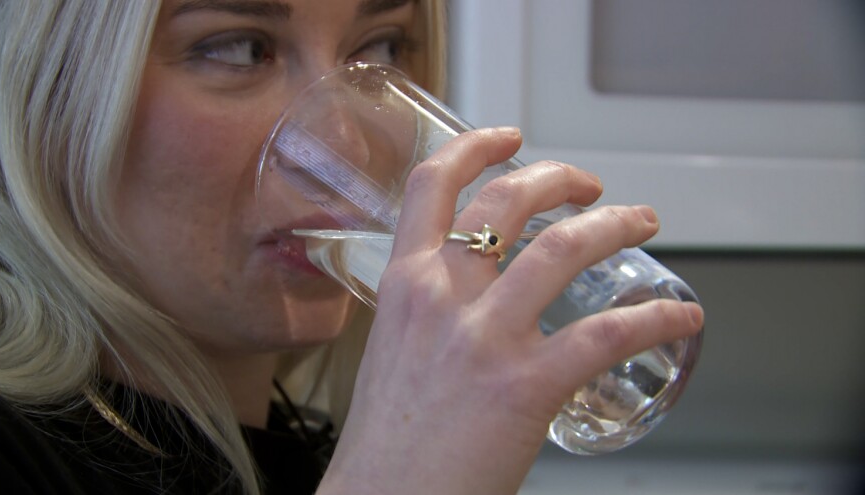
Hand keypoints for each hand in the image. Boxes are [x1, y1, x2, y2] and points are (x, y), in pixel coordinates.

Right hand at [319, 128, 703, 494]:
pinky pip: (607, 334)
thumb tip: (473, 303)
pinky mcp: (527, 385)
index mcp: (405, 284)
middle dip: (559, 178)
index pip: (432, 186)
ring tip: (640, 220)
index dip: (476, 147)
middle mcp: (443, 296)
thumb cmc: (389, 438)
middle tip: (589, 186)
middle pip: (509, 200)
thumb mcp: (395, 350)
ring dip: (614, 224)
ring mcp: (486, 337)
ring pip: (564, 249)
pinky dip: (654, 318)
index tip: (508, 138)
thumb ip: (430, 312)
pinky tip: (678, 316)